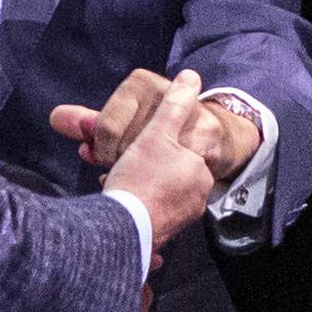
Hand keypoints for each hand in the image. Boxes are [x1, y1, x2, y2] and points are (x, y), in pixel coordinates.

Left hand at [50, 68, 259, 183]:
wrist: (209, 135)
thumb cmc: (154, 127)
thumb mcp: (119, 122)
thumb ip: (88, 122)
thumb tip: (56, 118)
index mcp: (140, 83)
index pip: (107, 125)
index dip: (100, 148)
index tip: (100, 155)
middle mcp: (168, 92)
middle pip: (129, 143)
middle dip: (121, 161)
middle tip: (121, 167)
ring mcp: (191, 114)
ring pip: (154, 157)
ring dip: (141, 175)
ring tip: (137, 176)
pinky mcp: (209, 140)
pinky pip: (181, 169)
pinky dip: (162, 184)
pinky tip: (154, 187)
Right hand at [97, 68, 217, 250]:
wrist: (121, 234)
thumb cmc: (139, 180)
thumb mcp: (154, 134)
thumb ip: (173, 106)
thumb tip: (190, 77)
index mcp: (199, 172)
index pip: (179, 145)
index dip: (152, 137)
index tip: (137, 143)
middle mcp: (196, 197)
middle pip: (164, 169)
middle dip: (138, 160)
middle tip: (116, 160)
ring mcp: (179, 218)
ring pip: (154, 190)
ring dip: (134, 181)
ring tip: (112, 179)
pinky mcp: (161, 234)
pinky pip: (147, 211)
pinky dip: (132, 201)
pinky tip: (115, 197)